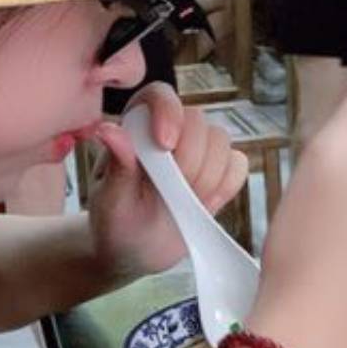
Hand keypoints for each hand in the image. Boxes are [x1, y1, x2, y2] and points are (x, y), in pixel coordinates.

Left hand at [85, 81, 247, 280]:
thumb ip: (117, 164)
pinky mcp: (221, 170)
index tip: (165, 146)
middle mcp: (169, 127)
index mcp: (136, 123)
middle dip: (189, 160)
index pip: (159, 96)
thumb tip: (108, 130)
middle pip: (197, 120)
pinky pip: (238, 164)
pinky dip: (225, 187)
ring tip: (182, 203)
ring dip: (206, 177)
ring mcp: (198, 147)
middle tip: (170, 192)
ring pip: (221, 141)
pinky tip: (202, 205)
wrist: (136, 252)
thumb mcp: (111, 198)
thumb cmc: (115, 220)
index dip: (168, 114)